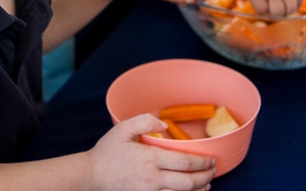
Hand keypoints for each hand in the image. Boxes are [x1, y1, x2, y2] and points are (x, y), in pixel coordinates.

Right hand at [89, 114, 215, 190]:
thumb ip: (144, 121)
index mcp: (150, 158)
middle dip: (206, 177)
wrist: (92, 174)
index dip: (203, 163)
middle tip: (213, 171)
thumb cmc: (107, 151)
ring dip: (199, 190)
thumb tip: (164, 124)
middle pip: (189, 182)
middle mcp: (153, 177)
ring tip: (206, 184)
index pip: (185, 162)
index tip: (211, 160)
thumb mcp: (123, 128)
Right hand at [230, 0, 303, 15]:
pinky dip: (257, 6)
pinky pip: (262, 10)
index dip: (289, 6)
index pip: (299, 0)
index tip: (281, 6)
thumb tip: (285, 4)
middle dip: (280, 10)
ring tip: (262, 1)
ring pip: (278, 13)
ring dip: (269, 10)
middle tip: (270, 6)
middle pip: (290, 9)